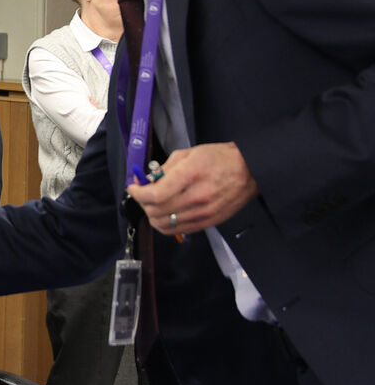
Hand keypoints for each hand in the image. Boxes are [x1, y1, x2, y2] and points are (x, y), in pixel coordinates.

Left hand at [126, 142, 257, 235]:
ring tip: (153, 204)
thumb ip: (164, 169)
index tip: (133, 188)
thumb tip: (146, 181)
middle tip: (142, 194)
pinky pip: (179, 231)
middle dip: (143, 203)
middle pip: (156, 211)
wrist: (250, 171)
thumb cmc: (219, 158)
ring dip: (153, 215)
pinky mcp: (209, 222)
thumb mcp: (188, 154)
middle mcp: (197, 197)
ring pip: (165, 225)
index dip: (138, 193)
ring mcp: (204, 213)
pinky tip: (166, 213)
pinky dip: (167, 224)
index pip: (155, 195)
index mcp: (190, 175)